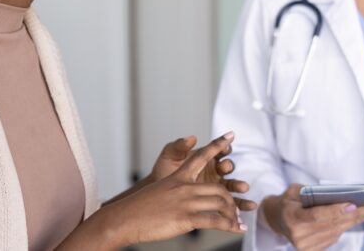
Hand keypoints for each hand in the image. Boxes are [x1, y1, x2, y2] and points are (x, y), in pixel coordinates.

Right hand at [63, 133, 246, 248]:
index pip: (202, 155)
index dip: (218, 145)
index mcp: (179, 176)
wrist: (125, 218)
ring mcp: (186, 202)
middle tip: (238, 205)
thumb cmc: (141, 205)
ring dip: (233, 213)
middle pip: (219, 186)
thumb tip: (189, 150)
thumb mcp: (160, 186)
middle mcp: (185, 186)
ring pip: (220, 202)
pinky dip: (229, 225)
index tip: (231, 135)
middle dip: (232, 195)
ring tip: (238, 220)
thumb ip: (177, 177)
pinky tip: (237, 228)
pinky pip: (215, 220)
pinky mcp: (186, 218)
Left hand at [150, 135, 256, 211]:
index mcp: (203, 158)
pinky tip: (248, 207)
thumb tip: (191, 138)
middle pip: (226, 166)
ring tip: (243, 188)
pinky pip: (232, 203)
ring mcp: (216, 186)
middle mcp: (212, 170)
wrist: (157, 195)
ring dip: (239, 185)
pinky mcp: (216, 201)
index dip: (223, 146)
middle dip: (228, 166)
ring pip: (231, 185)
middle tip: (225, 167)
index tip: (226, 145)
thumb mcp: (168, 158)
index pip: (217, 150)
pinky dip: (241, 204)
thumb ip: (178, 147)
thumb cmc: (162, 173)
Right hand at [262, 184, 363, 250]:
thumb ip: (311, 191)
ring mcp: (305, 247)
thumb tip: (336, 194)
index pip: (317, 216)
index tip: (352, 205)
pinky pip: (334, 238)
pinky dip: (345, 227)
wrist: (277, 219)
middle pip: (331, 225)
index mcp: (291, 217)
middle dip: (354, 216)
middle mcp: (298, 236)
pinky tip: (355, 218)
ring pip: (336, 233)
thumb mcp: (294, 190)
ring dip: (353, 222)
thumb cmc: (289, 201)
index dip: (336, 211)